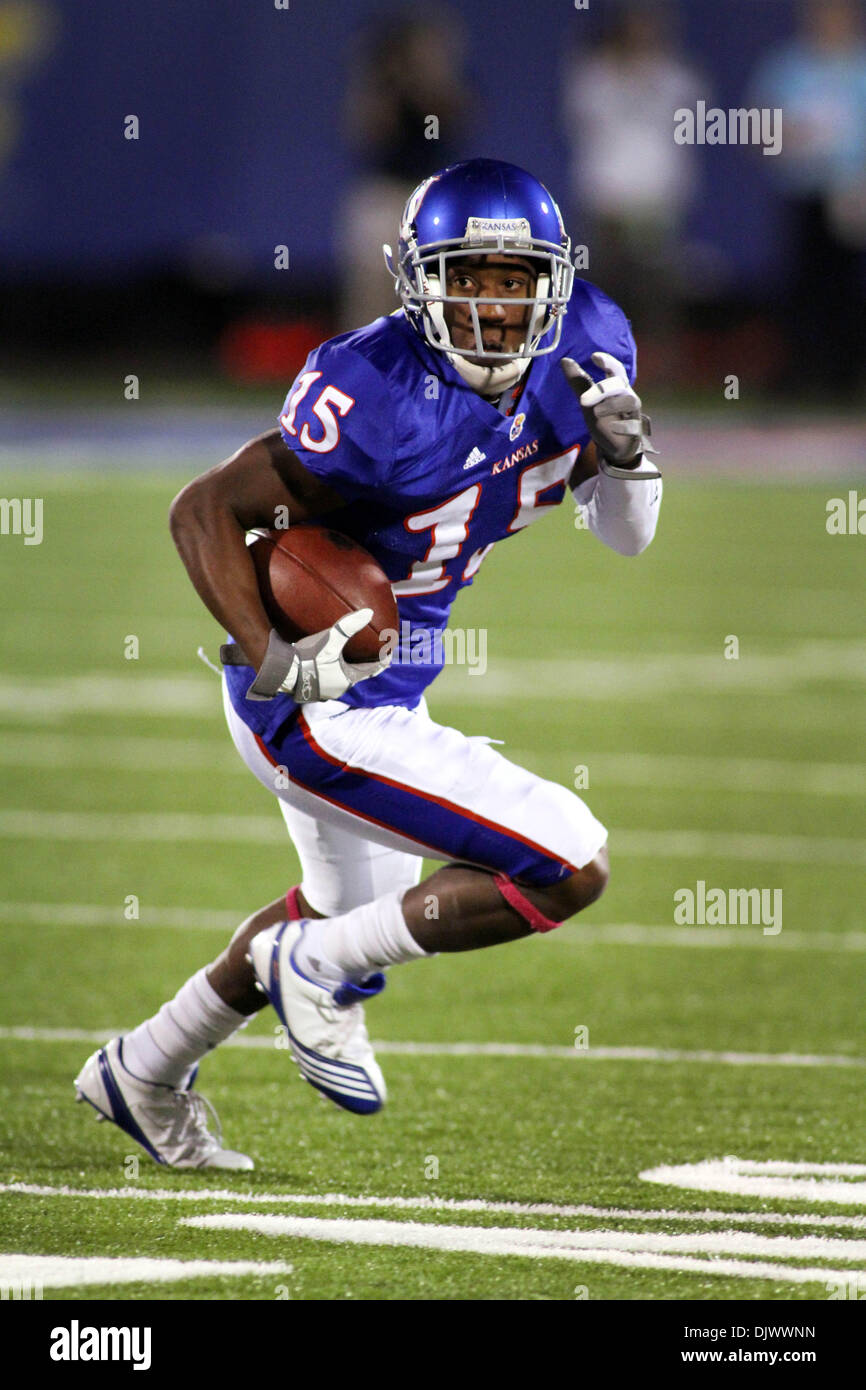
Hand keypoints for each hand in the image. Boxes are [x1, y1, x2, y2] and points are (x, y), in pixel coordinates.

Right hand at [280, 607, 389, 703]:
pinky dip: (333, 672)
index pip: (372, 670)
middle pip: (358, 675)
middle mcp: (339, 688)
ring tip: (348, 658)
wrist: (281, 672)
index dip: (381, 661)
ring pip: (342, 679)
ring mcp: (325, 692)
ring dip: (347, 669)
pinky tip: (326, 665)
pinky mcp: (312, 691)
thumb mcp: (330, 640)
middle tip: (370, 654)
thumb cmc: (307, 658)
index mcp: (348, 679)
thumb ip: (349, 627)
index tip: (388, 654)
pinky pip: (328, 680)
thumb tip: (368, 612)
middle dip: (364, 665)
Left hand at [561, 352, 648, 468]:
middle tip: (583, 400)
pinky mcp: (636, 431)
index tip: (594, 357)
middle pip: (620, 384)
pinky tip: (612, 428)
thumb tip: (564, 360)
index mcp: (616, 387)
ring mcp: (633, 413)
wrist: (614, 447)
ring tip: (595, 412)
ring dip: (612, 405)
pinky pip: (633, 426)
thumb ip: (578, 383)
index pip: (615, 369)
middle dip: (602, 389)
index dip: (607, 361)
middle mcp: (627, 396)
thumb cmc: (603, 419)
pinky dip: (623, 426)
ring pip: (630, 401)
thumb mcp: (587, 401)